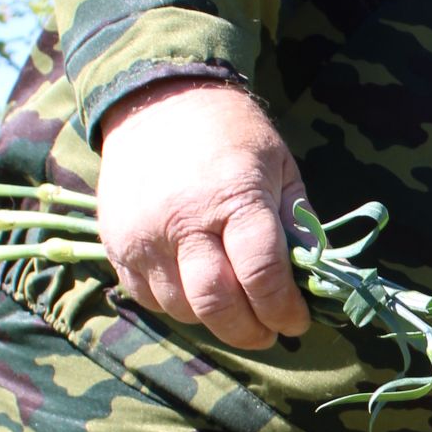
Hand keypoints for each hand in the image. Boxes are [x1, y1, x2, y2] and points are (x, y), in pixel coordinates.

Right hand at [97, 80, 310, 349]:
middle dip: (251, 331)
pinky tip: (197, 290)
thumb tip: (314, 279)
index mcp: (234, 197)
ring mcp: (144, 236)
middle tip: (269, 332)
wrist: (158, 100)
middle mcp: (183, 221)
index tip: (297, 320)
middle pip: (217, 305)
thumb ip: (297, 224)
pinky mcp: (116, 244)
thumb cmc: (231, 134)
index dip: (285, 309)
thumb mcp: (280, 167)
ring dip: (214, 320)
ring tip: (235, 307)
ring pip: (182, 308)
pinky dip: (177, 305)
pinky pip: (148, 298)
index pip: (262, 274)